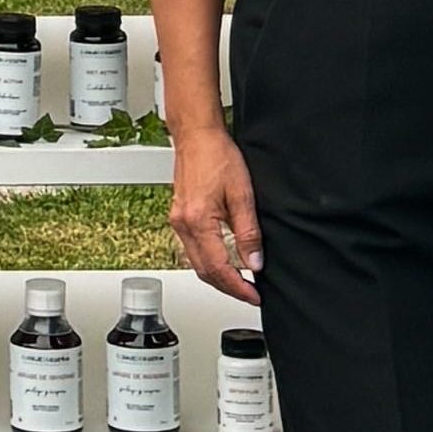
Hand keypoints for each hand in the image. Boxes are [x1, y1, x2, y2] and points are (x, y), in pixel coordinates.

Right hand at [167, 120, 263, 304]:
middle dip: (228, 287)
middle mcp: (183, 225)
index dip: (237, 286)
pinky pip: (192, 249)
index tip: (253, 295)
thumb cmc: (217, 156)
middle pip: (204, 271)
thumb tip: (254, 262)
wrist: (197, 136)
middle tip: (250, 293)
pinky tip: (223, 261)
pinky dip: (209, 261)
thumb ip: (248, 232)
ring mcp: (178, 222)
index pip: (218, 268)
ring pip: (196, 263)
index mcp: (198, 221)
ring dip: (218, 276)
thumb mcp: (242, 194)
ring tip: (240, 281)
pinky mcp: (179, 217)